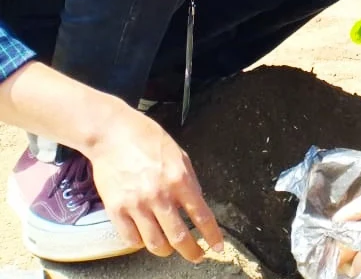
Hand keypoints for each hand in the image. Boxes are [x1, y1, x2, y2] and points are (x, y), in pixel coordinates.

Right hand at [87, 108, 222, 261]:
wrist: (113, 134)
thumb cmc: (149, 140)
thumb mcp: (180, 156)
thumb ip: (189, 181)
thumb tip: (197, 204)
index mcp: (180, 180)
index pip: (202, 216)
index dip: (212, 235)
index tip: (217, 247)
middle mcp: (160, 196)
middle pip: (179, 237)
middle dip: (191, 252)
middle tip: (196, 256)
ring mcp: (136, 205)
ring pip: (155, 244)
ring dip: (167, 250)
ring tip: (171, 248)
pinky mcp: (116, 209)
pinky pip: (131, 239)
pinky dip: (141, 243)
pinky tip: (146, 237)